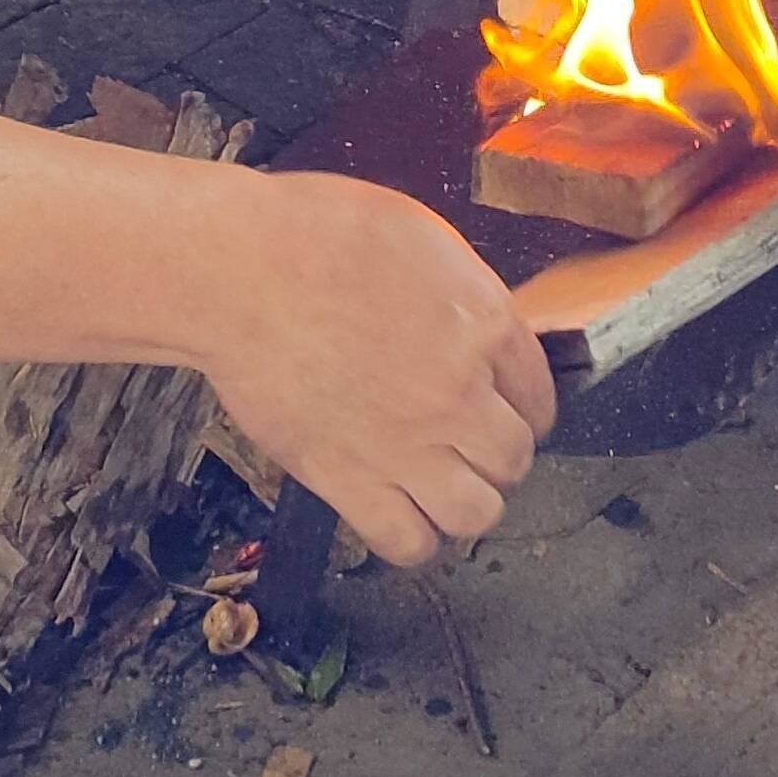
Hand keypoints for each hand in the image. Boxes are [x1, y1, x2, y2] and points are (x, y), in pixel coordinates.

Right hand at [196, 171, 553, 563]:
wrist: (238, 269)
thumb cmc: (315, 235)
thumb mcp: (422, 238)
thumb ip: (463, 294)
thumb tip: (477, 326)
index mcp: (483, 325)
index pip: (539, 395)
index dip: (522, 405)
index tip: (506, 410)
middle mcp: (456, 393)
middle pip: (513, 459)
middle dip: (495, 454)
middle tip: (470, 444)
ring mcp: (405, 443)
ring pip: (476, 513)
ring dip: (465, 501)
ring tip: (443, 484)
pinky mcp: (347, 478)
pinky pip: (407, 541)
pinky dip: (412, 538)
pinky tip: (402, 514)